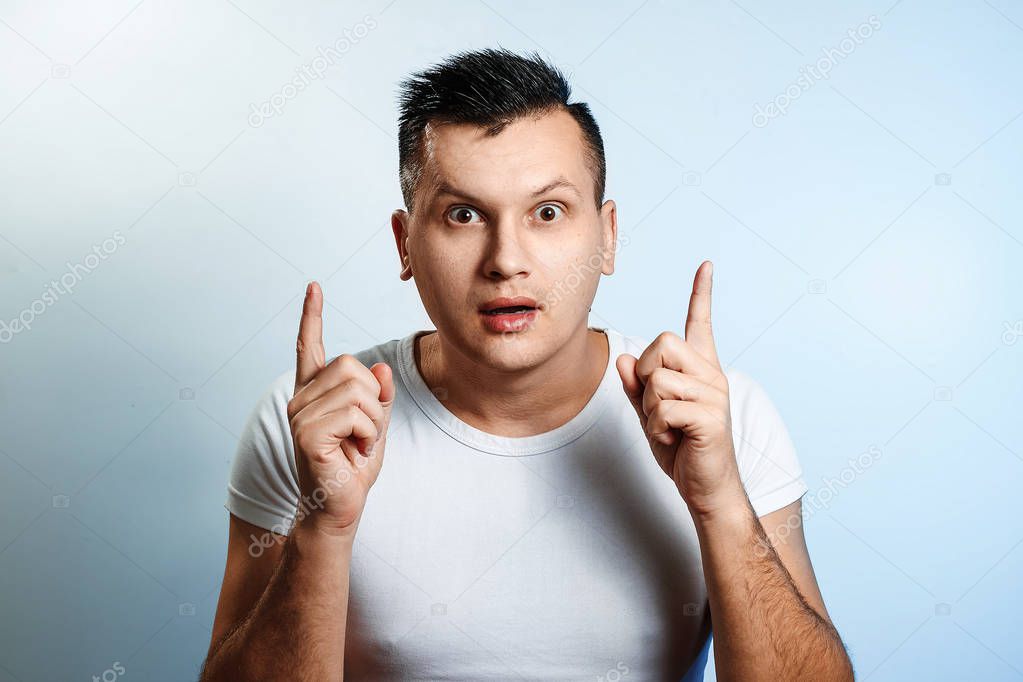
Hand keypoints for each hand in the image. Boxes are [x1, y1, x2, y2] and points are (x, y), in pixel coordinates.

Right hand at [286, 281, 394, 537]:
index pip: (309, 347)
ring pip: (359, 390)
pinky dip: (369, 434)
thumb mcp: (376, 424)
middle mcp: (301, 398)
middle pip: (353, 367)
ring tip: (357, 445)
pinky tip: (354, 452)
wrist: (340, 507)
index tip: (314, 287)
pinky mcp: (307, 433)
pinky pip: (356, 414)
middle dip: (374, 400)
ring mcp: (300, 414)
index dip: (312, 316)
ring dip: (373, 421)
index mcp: (313, 393)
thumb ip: (379, 395)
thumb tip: (378, 368)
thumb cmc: (354, 468)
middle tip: (363, 433)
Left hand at [616, 261, 745, 517]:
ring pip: (658, 378)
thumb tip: (624, 359)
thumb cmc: (682, 450)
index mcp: (699, 370)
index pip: (699, 324)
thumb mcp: (651, 415)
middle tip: (658, 406)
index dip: (701, 294)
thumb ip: (636, 387)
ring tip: (670, 427)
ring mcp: (714, 394)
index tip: (705, 265)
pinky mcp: (711, 416)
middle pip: (662, 343)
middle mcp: (712, 375)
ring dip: (651, 408)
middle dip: (646, 374)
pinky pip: (664, 407)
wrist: (706, 488)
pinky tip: (676, 438)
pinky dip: (658, 427)